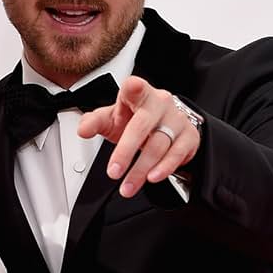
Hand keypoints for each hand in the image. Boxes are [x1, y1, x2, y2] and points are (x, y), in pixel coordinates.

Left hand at [78, 74, 200, 197]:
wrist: (163, 125)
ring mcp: (176, 119)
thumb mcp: (112, 118)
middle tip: (113, 172)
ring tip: (128, 185)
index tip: (132, 87)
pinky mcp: (189, 136)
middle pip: (142, 126)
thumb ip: (94, 122)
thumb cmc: (135, 119)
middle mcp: (160, 103)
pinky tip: (152, 177)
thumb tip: (83, 130)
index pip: (135, 87)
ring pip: (158, 145)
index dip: (134, 87)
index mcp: (139, 94)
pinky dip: (164, 168)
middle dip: (126, 152)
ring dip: (140, 170)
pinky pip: (176, 154)